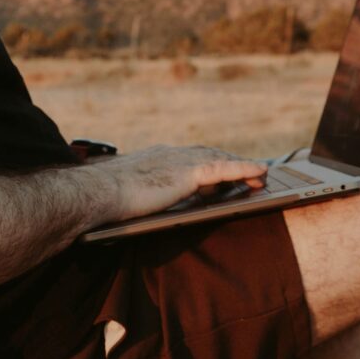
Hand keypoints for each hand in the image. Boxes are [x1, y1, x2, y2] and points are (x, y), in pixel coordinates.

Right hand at [89, 145, 267, 223]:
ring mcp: (181, 162)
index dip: (207, 162)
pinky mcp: (189, 174)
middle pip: (209, 154)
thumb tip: (136, 204)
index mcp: (157, 157)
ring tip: (261, 176)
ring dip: (243, 167)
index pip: (189, 157)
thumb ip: (139, 192)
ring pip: (221, 160)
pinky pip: (225, 170)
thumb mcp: (125, 192)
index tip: (218, 170)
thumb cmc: (104, 197)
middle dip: (229, 161)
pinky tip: (260, 173)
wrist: (99, 192)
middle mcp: (172, 154)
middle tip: (247, 171)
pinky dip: (245, 169)